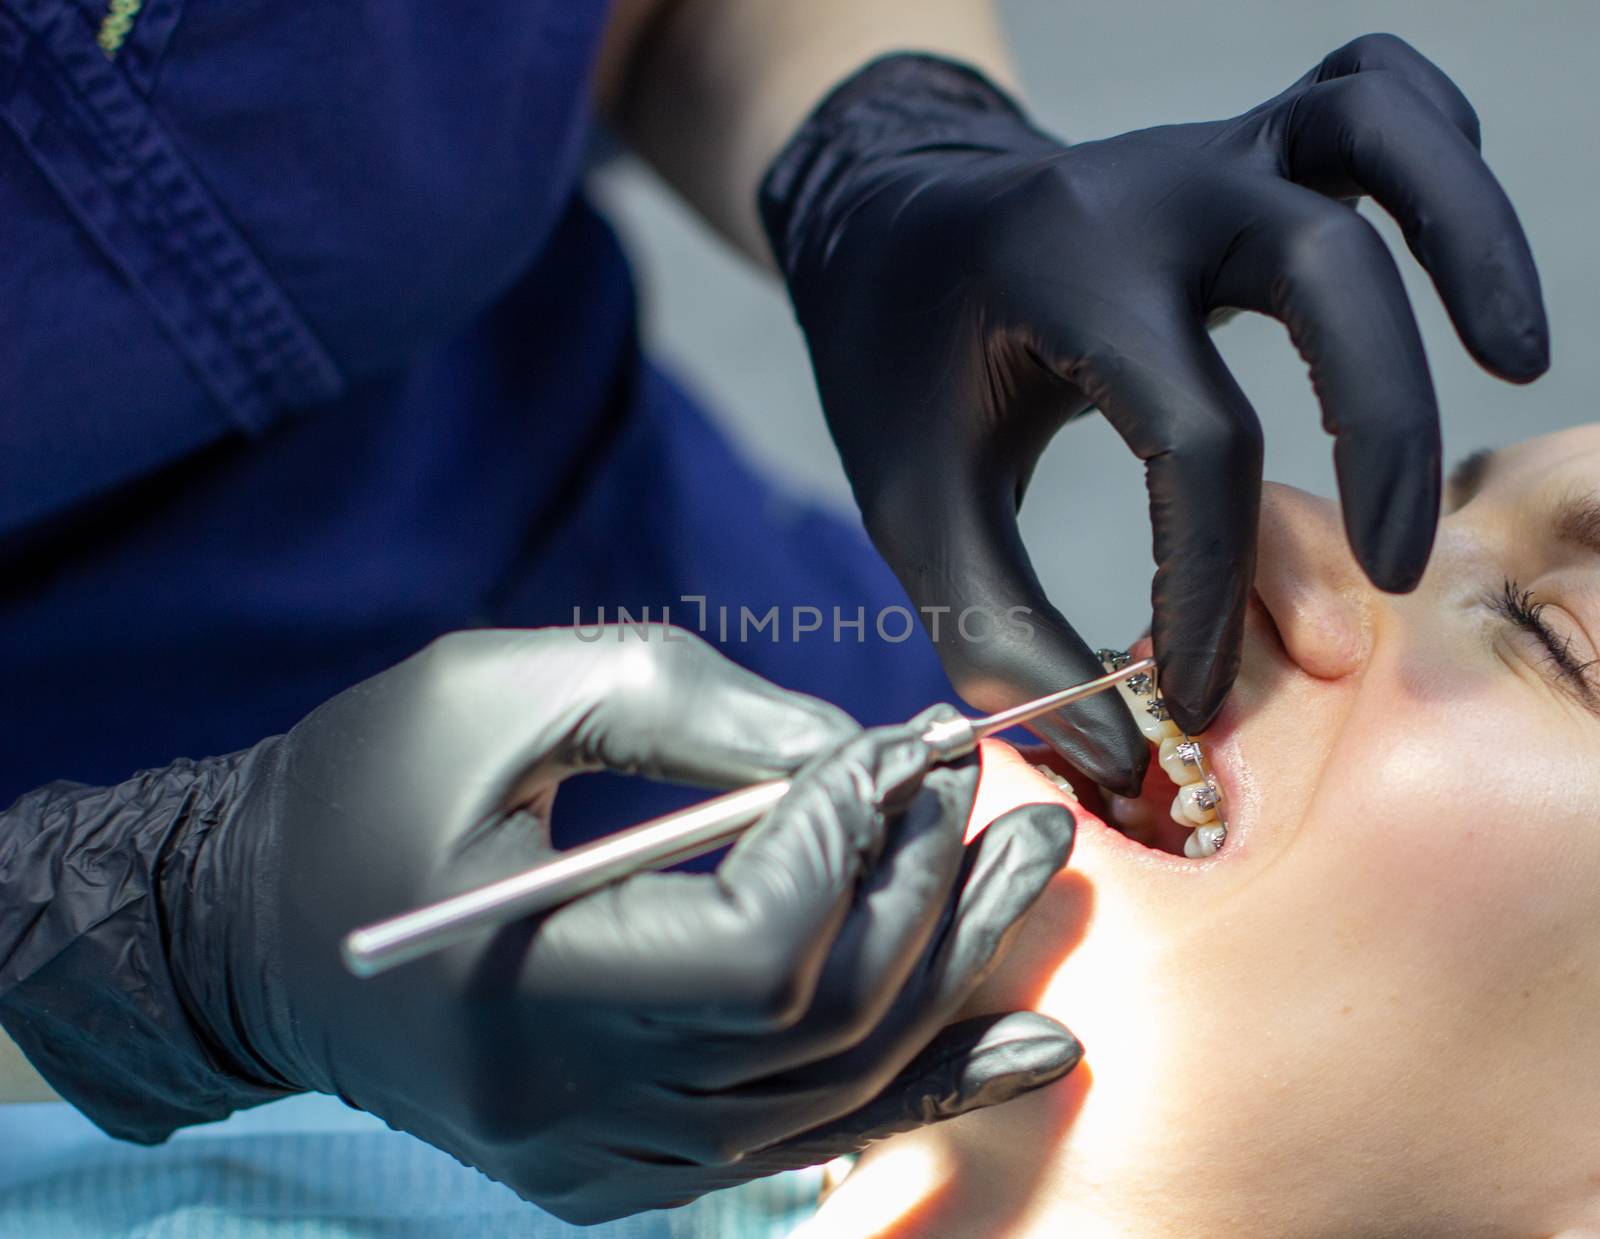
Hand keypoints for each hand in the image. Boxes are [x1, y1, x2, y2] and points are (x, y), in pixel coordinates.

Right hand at [200, 628, 1077, 1221]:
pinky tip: (1032, 1043)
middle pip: (819, 1024)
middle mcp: (570, 1113)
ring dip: (953, 969)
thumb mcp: (503, 694)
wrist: (257, 930)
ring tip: (1035, 871)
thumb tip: (855, 756)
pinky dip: (925, 1077)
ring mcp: (603, 1160)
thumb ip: (690, 711)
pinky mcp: (625, 1165)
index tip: (890, 748)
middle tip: (992, 793)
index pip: (753, 954)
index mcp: (519, 993)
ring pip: (837, 1088)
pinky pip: (808, 1133)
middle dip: (925, 891)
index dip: (846, 843)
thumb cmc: (365, 786)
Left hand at [762, 36, 1546, 787]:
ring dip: (1469, 235)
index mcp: (1062, 274)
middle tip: (1399, 567)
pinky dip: (1436, 154)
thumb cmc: (903, 371)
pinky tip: (1451, 254)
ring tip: (1520, 359)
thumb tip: (1112, 754)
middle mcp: (1151, 190)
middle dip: (1386, 427)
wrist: (888, 232)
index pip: (1194, 436)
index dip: (1212, 585)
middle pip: (1326, 269)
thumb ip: (994, 628)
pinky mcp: (1244, 142)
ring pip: (1376, 130)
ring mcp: (1208, 146)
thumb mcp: (912, 504)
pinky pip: (1374, 93)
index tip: (1199, 690)